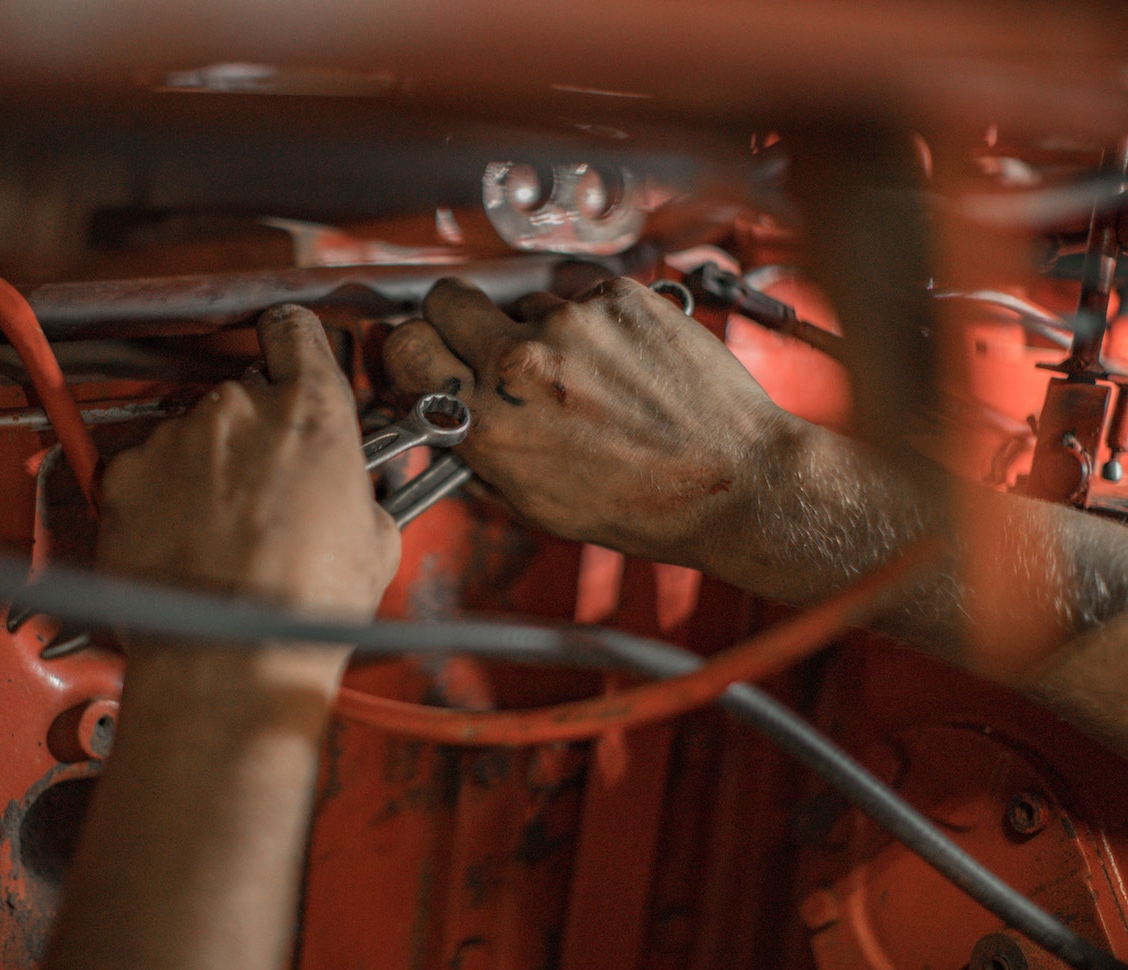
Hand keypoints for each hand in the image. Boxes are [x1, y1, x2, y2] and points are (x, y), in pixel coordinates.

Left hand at [98, 304, 400, 622]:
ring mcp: (176, 438)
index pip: (295, 330)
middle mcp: (237, 408)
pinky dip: (160, 496)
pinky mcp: (126, 474)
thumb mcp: (376, 539)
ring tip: (223, 532)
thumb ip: (360, 489)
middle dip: (255, 434)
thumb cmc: (302, 607)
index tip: (291, 358)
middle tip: (268, 491)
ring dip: (207, 468)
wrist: (229, 657)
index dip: (293, 344)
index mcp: (309, 409)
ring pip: (194, 435)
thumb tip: (354, 493)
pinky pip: (146, 469)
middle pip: (244, 393)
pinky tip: (184, 542)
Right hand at [382, 277, 799, 565]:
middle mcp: (521, 363)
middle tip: (485, 343)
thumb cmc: (643, 503)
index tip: (426, 355)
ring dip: (539, 329)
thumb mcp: (533, 503)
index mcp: (489, 421)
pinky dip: (595, 323)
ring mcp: (571, 322)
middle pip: (447, 300)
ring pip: (523, 301)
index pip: (405, 347)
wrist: (732, 480)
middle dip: (458, 320)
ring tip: (585, 375)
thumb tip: (447, 422)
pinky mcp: (618, 297)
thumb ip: (478, 454)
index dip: (412, 350)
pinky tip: (623, 363)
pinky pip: (581, 296)